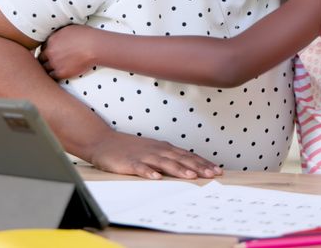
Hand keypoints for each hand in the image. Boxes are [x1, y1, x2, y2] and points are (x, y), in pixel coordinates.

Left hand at [38, 25, 98, 78]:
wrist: (93, 46)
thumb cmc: (86, 35)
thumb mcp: (69, 28)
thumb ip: (60, 33)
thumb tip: (59, 35)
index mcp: (51, 40)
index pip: (43, 47)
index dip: (47, 51)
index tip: (51, 53)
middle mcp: (50, 51)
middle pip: (40, 58)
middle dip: (45, 60)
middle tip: (50, 62)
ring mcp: (54, 62)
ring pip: (44, 68)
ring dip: (47, 69)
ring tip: (53, 70)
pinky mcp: (61, 72)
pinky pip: (52, 76)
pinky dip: (54, 76)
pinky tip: (58, 75)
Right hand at [86, 131, 222, 179]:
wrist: (104, 142)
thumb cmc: (130, 148)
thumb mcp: (153, 150)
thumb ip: (169, 158)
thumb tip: (189, 167)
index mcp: (164, 148)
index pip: (187, 156)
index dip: (203, 163)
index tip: (217, 170)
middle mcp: (157, 150)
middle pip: (181, 159)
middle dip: (198, 167)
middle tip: (213, 174)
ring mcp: (143, 156)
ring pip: (164, 162)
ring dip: (178, 169)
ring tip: (191, 176)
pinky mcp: (129, 163)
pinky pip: (140, 168)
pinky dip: (149, 172)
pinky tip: (156, 178)